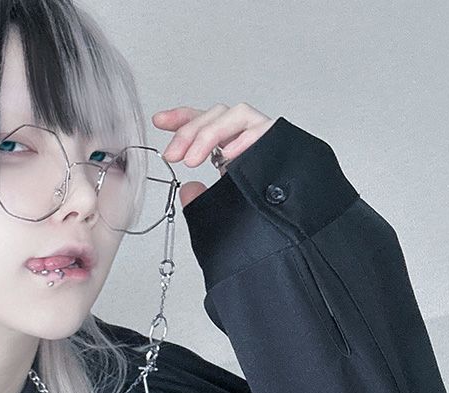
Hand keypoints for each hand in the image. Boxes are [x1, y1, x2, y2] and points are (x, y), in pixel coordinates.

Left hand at [151, 102, 275, 208]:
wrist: (289, 222)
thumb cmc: (258, 212)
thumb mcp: (219, 207)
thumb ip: (200, 199)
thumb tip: (188, 191)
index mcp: (228, 145)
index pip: (203, 122)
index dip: (181, 118)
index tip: (159, 121)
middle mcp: (244, 136)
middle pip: (215, 114)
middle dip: (190, 132)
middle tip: (174, 155)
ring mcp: (262, 135)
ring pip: (235, 114)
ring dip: (210, 134)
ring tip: (194, 160)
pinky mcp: (279, 140)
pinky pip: (262, 127)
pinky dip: (243, 138)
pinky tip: (227, 154)